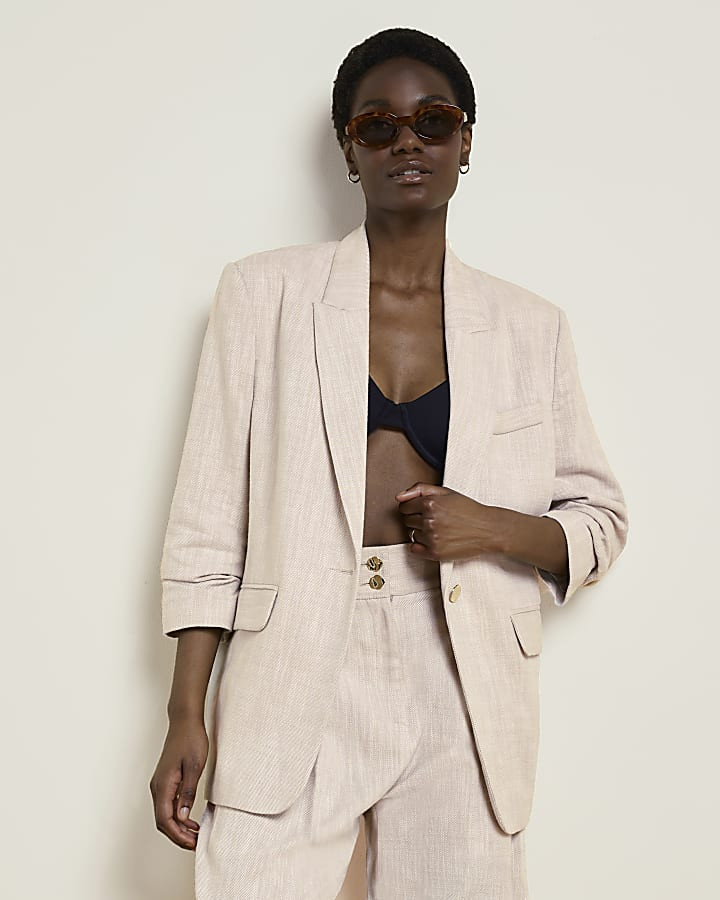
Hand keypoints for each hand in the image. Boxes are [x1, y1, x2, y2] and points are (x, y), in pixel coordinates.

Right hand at [149, 714, 208, 849]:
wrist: (185, 721)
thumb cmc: (191, 739)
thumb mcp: (195, 766)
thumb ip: (188, 793)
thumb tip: (183, 817)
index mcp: (163, 785)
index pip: (165, 820)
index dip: (178, 835)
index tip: (192, 844)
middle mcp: (157, 787)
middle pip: (163, 821)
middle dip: (178, 835)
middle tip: (196, 843)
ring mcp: (160, 784)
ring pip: (164, 814)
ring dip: (178, 827)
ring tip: (196, 834)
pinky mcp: (165, 780)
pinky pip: (168, 804)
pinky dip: (178, 816)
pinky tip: (190, 819)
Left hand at [395, 482, 504, 561]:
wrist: (487, 529)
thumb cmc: (469, 510)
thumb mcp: (446, 492)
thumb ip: (420, 489)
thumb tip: (399, 496)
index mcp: (430, 503)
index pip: (404, 507)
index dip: (411, 507)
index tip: (420, 509)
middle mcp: (429, 520)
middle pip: (406, 520)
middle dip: (415, 518)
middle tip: (432, 518)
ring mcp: (431, 538)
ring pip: (411, 534)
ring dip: (420, 531)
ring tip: (437, 528)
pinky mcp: (435, 552)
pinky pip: (414, 549)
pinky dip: (420, 546)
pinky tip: (433, 539)